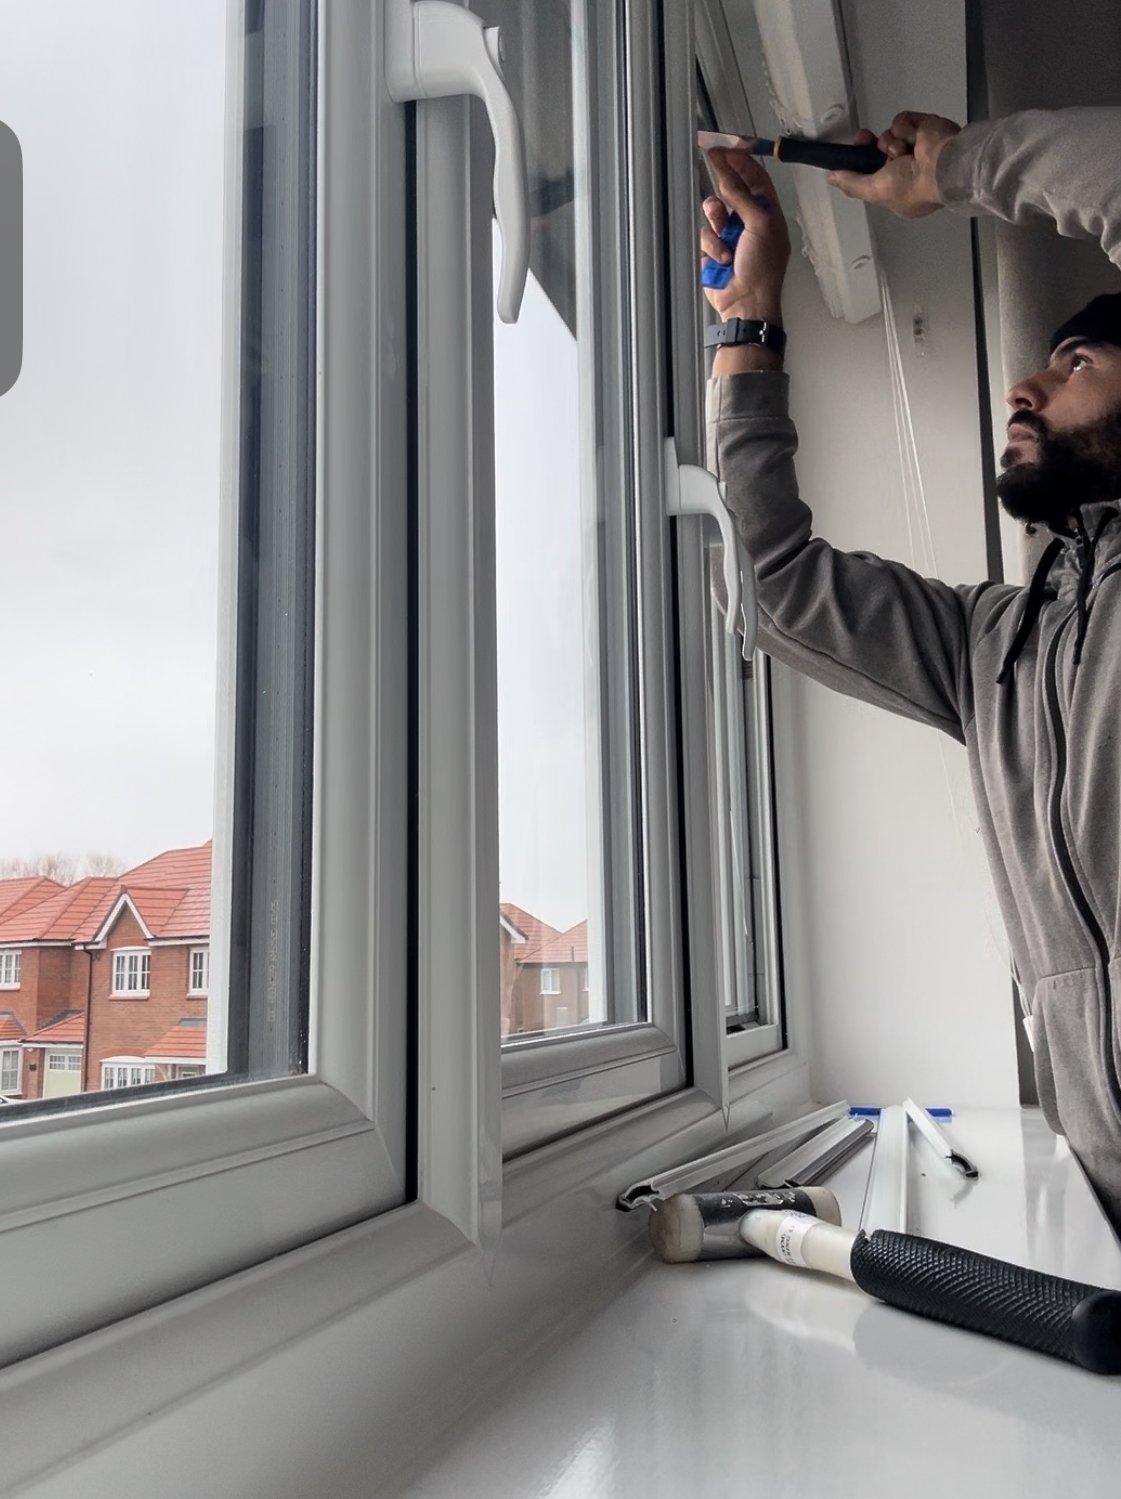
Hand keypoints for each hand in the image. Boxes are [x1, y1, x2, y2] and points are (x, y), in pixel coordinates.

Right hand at [699, 148, 789, 319]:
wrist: (746, 304)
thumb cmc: (762, 271)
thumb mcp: (760, 226)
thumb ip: (743, 198)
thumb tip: (728, 177)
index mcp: (768, 213)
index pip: (755, 178)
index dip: (742, 162)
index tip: (727, 148)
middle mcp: (750, 222)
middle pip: (731, 191)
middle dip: (723, 183)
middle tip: (712, 160)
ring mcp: (731, 236)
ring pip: (714, 212)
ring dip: (716, 220)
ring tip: (722, 234)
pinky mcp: (714, 251)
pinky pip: (705, 235)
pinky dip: (712, 246)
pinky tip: (722, 259)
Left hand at [829, 111, 960, 217]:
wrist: (943, 166)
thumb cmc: (911, 186)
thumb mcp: (875, 191)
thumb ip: (852, 184)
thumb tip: (832, 179)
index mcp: (897, 189)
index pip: (873, 173)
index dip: (861, 163)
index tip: (851, 154)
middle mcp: (906, 169)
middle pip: (877, 151)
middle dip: (868, 145)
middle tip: (863, 139)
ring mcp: (916, 147)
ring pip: (889, 136)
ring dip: (891, 143)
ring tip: (904, 151)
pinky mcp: (923, 127)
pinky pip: (903, 122)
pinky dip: (906, 128)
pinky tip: (915, 138)